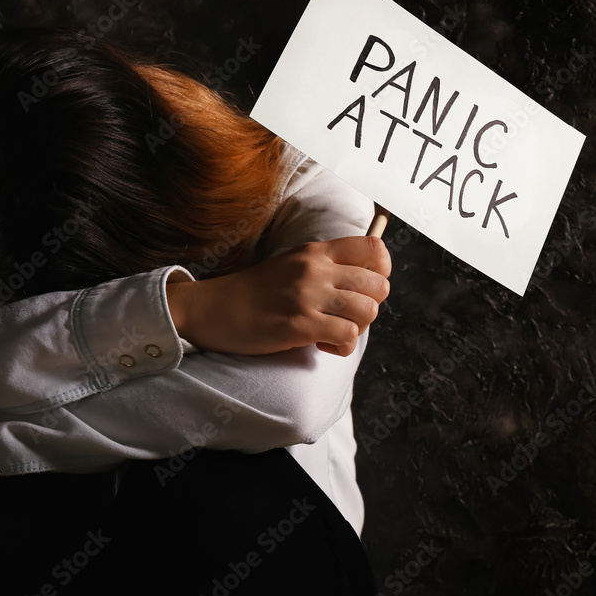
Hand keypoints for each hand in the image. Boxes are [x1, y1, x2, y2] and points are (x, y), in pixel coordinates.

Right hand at [167, 237, 390, 356]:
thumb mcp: (293, 263)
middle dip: (371, 306)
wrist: (213, 309)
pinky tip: (323, 344)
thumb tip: (364, 280)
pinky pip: (348, 336)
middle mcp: (316, 269)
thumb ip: (326, 266)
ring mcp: (308, 296)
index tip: (366, 288)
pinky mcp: (300, 325)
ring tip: (334, 331)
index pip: (374, 248)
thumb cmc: (256, 292)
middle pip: (378, 284)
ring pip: (368, 311)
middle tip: (347, 316)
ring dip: (358, 328)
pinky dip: (342, 347)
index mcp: (317, 251)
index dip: (382, 270)